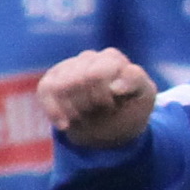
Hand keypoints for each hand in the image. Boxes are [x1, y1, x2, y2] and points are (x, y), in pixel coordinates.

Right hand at [36, 48, 158, 149]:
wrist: (112, 131)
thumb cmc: (130, 111)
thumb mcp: (145, 97)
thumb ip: (136, 81)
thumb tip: (113, 86)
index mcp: (113, 59)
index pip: (96, 73)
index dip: (103, 97)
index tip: (114, 107)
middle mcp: (90, 58)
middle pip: (77, 81)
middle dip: (89, 104)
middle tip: (100, 112)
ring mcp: (69, 67)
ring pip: (60, 87)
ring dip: (74, 110)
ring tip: (86, 116)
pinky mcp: (52, 79)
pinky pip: (45, 91)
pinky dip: (55, 113)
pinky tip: (66, 124)